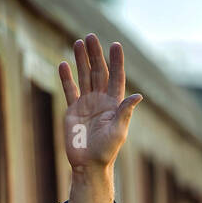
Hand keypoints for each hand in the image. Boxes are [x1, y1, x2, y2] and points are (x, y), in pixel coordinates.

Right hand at [58, 35, 142, 174]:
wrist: (88, 165)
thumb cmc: (106, 152)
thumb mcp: (118, 132)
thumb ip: (125, 112)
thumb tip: (138, 96)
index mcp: (114, 104)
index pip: (116, 78)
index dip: (116, 62)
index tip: (115, 45)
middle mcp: (101, 101)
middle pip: (98, 72)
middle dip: (95, 55)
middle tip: (91, 37)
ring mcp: (86, 104)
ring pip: (84, 77)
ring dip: (81, 60)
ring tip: (78, 43)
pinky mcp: (73, 110)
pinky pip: (70, 90)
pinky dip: (66, 78)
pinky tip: (64, 64)